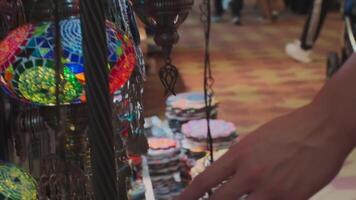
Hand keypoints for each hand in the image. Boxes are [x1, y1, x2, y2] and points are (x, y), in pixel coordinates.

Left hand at [178, 103, 354, 199]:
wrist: (323, 127)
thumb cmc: (289, 129)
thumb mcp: (256, 139)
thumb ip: (240, 161)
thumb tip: (228, 179)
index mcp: (239, 154)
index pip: (205, 181)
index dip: (187, 196)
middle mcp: (250, 173)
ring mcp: (271, 189)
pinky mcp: (292, 199)